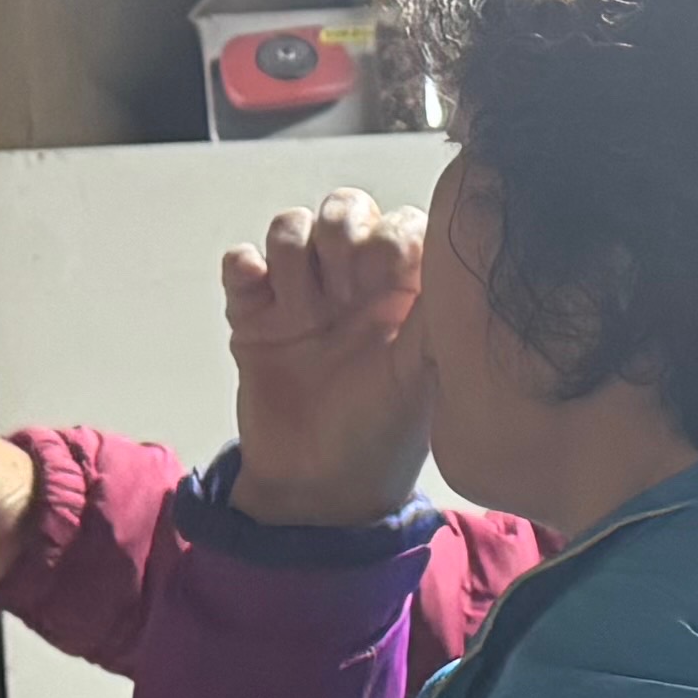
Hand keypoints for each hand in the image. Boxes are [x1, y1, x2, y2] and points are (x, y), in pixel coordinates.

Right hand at [223, 192, 438, 528]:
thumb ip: (435, 320)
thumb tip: (458, 269)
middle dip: (339, 234)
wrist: (316, 487)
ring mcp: (301, 295)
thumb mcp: (420, 378)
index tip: (385, 278)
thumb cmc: (380, 436)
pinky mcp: (255, 313)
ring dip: (293, 258)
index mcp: (402, 293)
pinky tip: (263, 307)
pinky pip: (240, 260)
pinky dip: (244, 268)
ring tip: (303, 315)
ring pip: (290, 226)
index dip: (389, 235)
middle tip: (341, 291)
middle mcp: (353, 285)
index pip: (401, 223)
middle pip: (343, 210)